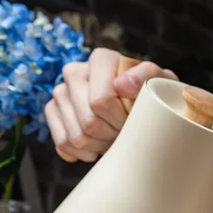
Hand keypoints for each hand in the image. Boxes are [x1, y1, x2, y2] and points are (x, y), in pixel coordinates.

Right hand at [45, 48, 177, 161]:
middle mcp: (75, 71)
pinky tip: (97, 147)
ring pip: (76, 136)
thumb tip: (122, 86)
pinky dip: (83, 153)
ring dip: (99, 146)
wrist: (140, 105)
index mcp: (101, 60)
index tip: (132, 120)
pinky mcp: (53, 110)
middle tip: (125, 133)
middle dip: (111, 135)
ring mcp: (61, 91)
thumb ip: (147, 76)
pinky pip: (63, 142)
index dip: (119, 120)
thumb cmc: (150, 94)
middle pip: (89, 122)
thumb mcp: (159, 82)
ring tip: (113, 138)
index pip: (101, 101)